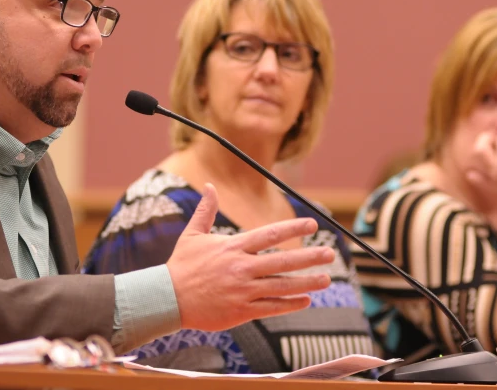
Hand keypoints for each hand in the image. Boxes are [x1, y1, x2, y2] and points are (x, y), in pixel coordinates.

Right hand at [166, 183, 333, 330]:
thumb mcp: (192, 234)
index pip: (270, 234)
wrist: (167, 298)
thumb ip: (205, 210)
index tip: (312, 223)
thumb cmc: (181, 265)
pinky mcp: (241, 311)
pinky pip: (271, 308)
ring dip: (307, 283)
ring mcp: (243, 290)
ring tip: (326, 279)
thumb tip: (209, 186)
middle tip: (329, 254)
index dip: (292, 227)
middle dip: (309, 257)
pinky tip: (305, 301)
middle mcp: (242, 267)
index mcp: (233, 247)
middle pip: (282, 261)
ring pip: (282, 286)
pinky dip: (290, 304)